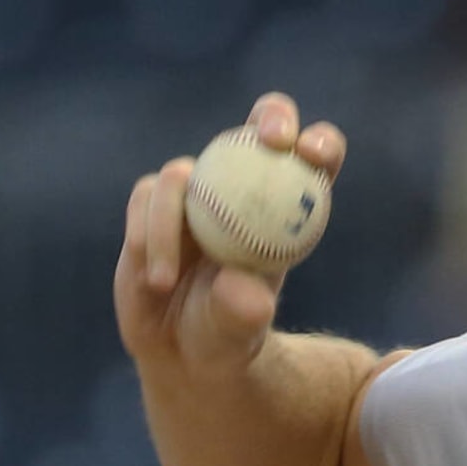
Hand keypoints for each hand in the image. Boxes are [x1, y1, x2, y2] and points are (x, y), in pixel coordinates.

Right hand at [114, 92, 347, 379]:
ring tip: (166, 282)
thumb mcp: (239, 331)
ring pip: (185, 171)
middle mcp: (245, 188)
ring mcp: (198, 191)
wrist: (183, 349)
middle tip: (271, 140)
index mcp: (289, 209)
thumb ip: (242, 310)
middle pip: (263, 128)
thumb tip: (238, 285)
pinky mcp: (154, 203)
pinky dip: (146, 230)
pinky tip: (153, 277)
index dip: (320, 144)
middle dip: (273, 116)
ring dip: (172, 220)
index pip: (316, 159)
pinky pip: (148, 196)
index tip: (309, 154)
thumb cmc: (227, 336)